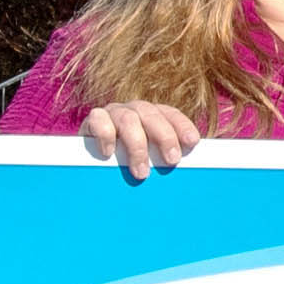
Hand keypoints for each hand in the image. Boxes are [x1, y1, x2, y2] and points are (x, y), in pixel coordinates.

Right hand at [78, 99, 205, 178]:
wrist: (91, 160)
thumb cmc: (129, 163)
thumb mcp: (150, 159)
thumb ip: (164, 160)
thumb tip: (186, 173)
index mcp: (153, 116)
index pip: (170, 114)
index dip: (182, 126)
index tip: (192, 142)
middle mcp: (134, 110)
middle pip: (152, 115)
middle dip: (164, 137)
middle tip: (171, 161)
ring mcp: (113, 113)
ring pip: (128, 120)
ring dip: (137, 146)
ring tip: (141, 172)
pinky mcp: (92, 120)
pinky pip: (98, 119)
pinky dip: (105, 135)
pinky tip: (108, 153)